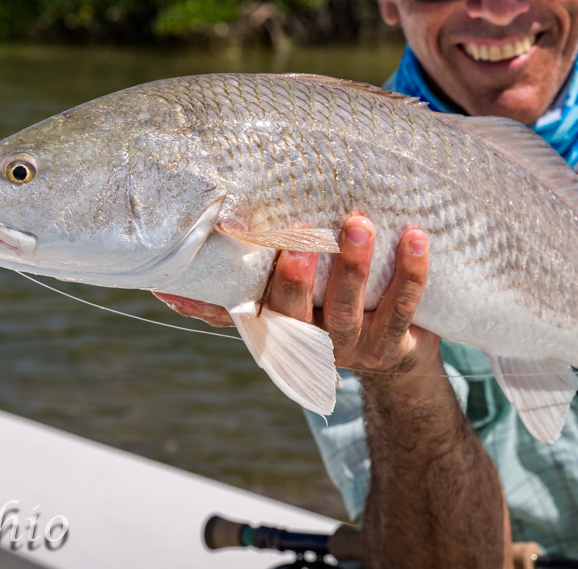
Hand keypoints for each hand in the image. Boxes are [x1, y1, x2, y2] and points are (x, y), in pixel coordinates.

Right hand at [153, 216, 438, 375]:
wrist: (392, 354)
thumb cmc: (321, 310)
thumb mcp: (274, 306)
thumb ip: (226, 296)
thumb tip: (162, 283)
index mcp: (276, 328)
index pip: (250, 309)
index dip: (233, 290)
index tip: (232, 248)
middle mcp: (310, 343)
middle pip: (297, 314)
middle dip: (296, 279)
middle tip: (299, 238)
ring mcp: (353, 347)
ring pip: (350, 309)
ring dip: (353, 266)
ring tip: (359, 224)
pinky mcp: (395, 345)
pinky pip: (402, 308)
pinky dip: (410, 273)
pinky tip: (414, 237)